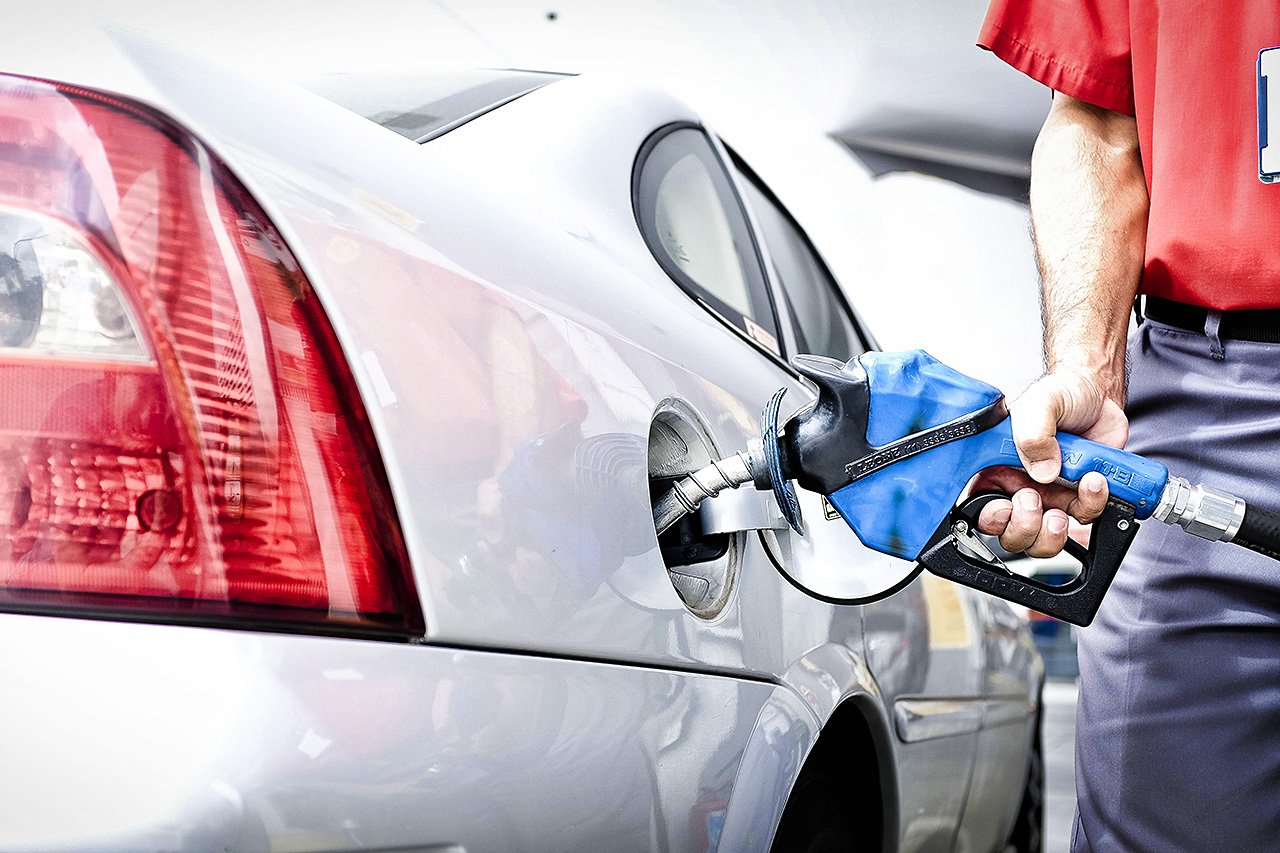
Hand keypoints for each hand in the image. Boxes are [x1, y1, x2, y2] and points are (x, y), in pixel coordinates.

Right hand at [975, 369, 1127, 556]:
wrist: (1100, 395)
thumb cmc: (1062, 394)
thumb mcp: (1040, 403)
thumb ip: (1033, 433)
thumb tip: (1042, 470)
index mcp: (996, 465)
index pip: (979, 504)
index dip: (989, 516)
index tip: (1005, 506)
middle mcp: (1019, 485)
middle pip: (1010, 532)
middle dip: (1023, 528)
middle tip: (1034, 501)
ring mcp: (1049, 495)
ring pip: (1043, 538)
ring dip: (1056, 530)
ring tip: (1065, 504)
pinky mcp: (1077, 498)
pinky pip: (1083, 518)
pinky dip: (1093, 504)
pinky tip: (1094, 479)